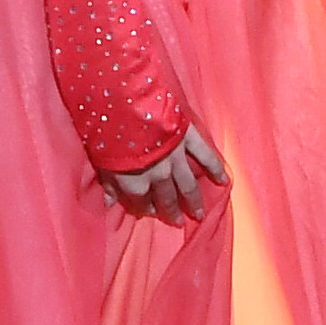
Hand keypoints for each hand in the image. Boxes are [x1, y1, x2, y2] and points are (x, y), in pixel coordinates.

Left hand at [107, 126, 227, 223]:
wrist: (124, 103)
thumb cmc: (107, 130)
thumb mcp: (101, 161)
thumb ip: (108, 185)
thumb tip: (108, 205)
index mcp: (135, 183)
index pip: (141, 203)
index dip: (145, 209)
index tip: (148, 212)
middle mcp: (158, 176)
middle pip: (166, 198)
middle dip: (171, 211)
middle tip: (177, 221)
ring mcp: (176, 158)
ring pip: (188, 185)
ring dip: (194, 201)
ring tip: (199, 214)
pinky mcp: (188, 138)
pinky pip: (206, 157)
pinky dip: (215, 169)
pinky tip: (223, 181)